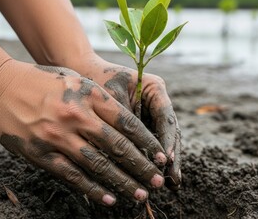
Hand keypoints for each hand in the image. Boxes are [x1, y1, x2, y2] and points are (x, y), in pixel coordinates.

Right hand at [0, 60, 167, 205]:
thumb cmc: (42, 81)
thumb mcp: (76, 80)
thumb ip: (101, 99)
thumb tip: (128, 124)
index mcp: (90, 96)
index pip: (128, 123)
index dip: (148, 142)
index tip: (161, 156)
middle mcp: (77, 117)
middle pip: (117, 147)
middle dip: (142, 166)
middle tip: (159, 181)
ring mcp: (58, 137)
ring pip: (99, 166)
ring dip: (123, 182)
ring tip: (141, 194)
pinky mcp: (41, 154)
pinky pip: (72, 176)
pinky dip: (93, 189)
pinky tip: (109, 199)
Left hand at [81, 58, 181, 189]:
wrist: (84, 73)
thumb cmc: (95, 82)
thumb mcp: (109, 99)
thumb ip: (122, 123)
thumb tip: (128, 154)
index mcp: (154, 88)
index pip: (165, 116)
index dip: (166, 139)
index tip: (166, 159)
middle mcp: (158, 102)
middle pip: (170, 131)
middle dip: (171, 157)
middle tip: (173, 179)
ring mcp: (153, 114)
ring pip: (164, 140)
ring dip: (166, 163)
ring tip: (171, 184)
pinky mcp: (144, 125)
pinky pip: (151, 144)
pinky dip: (152, 160)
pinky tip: (155, 177)